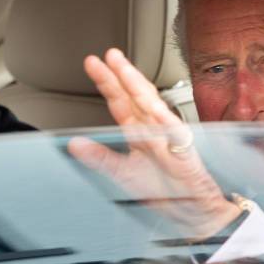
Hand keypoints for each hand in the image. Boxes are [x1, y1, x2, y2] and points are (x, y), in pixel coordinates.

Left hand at [68, 48, 240, 239]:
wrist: (189, 208)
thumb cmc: (162, 188)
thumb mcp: (122, 173)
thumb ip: (99, 158)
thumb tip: (74, 144)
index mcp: (138, 131)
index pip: (120, 101)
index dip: (107, 82)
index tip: (93, 64)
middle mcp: (152, 127)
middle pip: (135, 95)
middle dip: (121, 74)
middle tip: (108, 55)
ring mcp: (167, 134)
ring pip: (152, 104)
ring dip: (138, 86)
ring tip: (124, 69)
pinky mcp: (182, 147)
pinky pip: (171, 128)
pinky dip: (161, 116)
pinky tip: (150, 103)